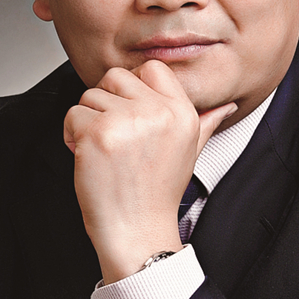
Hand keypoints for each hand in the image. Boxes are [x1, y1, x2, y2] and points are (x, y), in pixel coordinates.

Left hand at [64, 61, 236, 283]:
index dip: (131, 88)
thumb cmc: (157, 194)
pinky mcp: (99, 133)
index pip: (151, 68)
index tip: (128, 114)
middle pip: (115, 77)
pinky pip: (73, 115)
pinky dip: (71, 136)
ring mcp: (128, 121)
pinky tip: (88, 159)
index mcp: (182, 112)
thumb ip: (205, 123)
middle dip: (105, 104)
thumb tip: (227, 107)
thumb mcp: (189, 152)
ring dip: (87, 122)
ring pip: (89, 96)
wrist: (137, 230)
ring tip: (103, 153)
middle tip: (113, 138)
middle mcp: (158, 112)